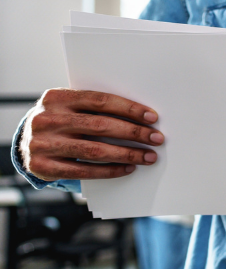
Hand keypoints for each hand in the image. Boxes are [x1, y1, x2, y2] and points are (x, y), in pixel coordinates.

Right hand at [19, 89, 162, 180]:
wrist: (25, 143)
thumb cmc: (60, 122)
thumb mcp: (70, 108)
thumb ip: (95, 108)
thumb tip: (141, 117)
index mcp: (56, 98)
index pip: (100, 101)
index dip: (130, 109)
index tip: (153, 117)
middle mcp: (47, 119)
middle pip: (101, 126)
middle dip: (134, 133)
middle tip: (157, 138)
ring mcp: (42, 144)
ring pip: (95, 150)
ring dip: (127, 154)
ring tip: (148, 156)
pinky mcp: (43, 167)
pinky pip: (84, 171)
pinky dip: (110, 170)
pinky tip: (128, 168)